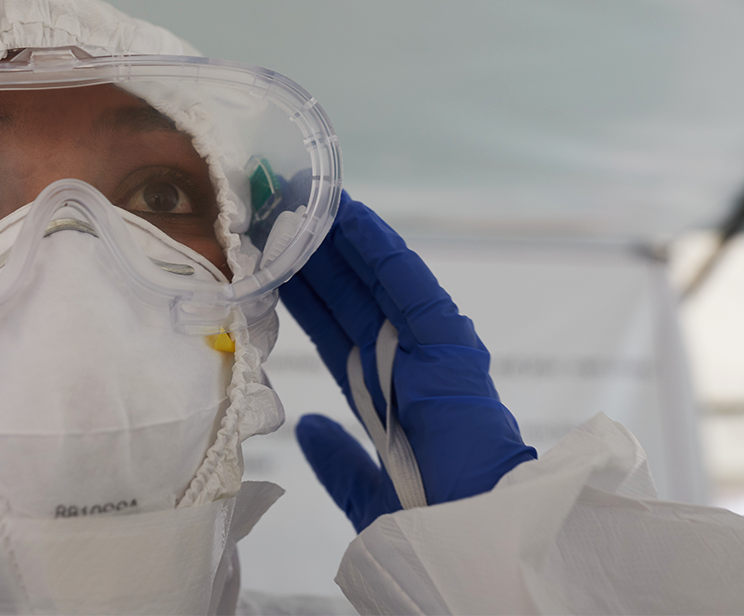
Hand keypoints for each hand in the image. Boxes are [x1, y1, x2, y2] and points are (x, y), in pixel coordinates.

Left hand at [279, 192, 534, 531]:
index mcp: (385, 396)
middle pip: (348, 299)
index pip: (334, 331)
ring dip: (341, 242)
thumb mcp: (365, 490)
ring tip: (306, 198)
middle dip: (313, 258)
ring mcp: (429, 353)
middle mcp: (404, 367)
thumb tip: (305, 426)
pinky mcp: (449, 349)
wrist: (473, 545)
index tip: (270, 261)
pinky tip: (352, 217)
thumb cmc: (429, 527)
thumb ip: (336, 457)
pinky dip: (381, 252)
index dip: (304, 296)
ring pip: (374, 284)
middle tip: (277, 212)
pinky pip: (409, 289)